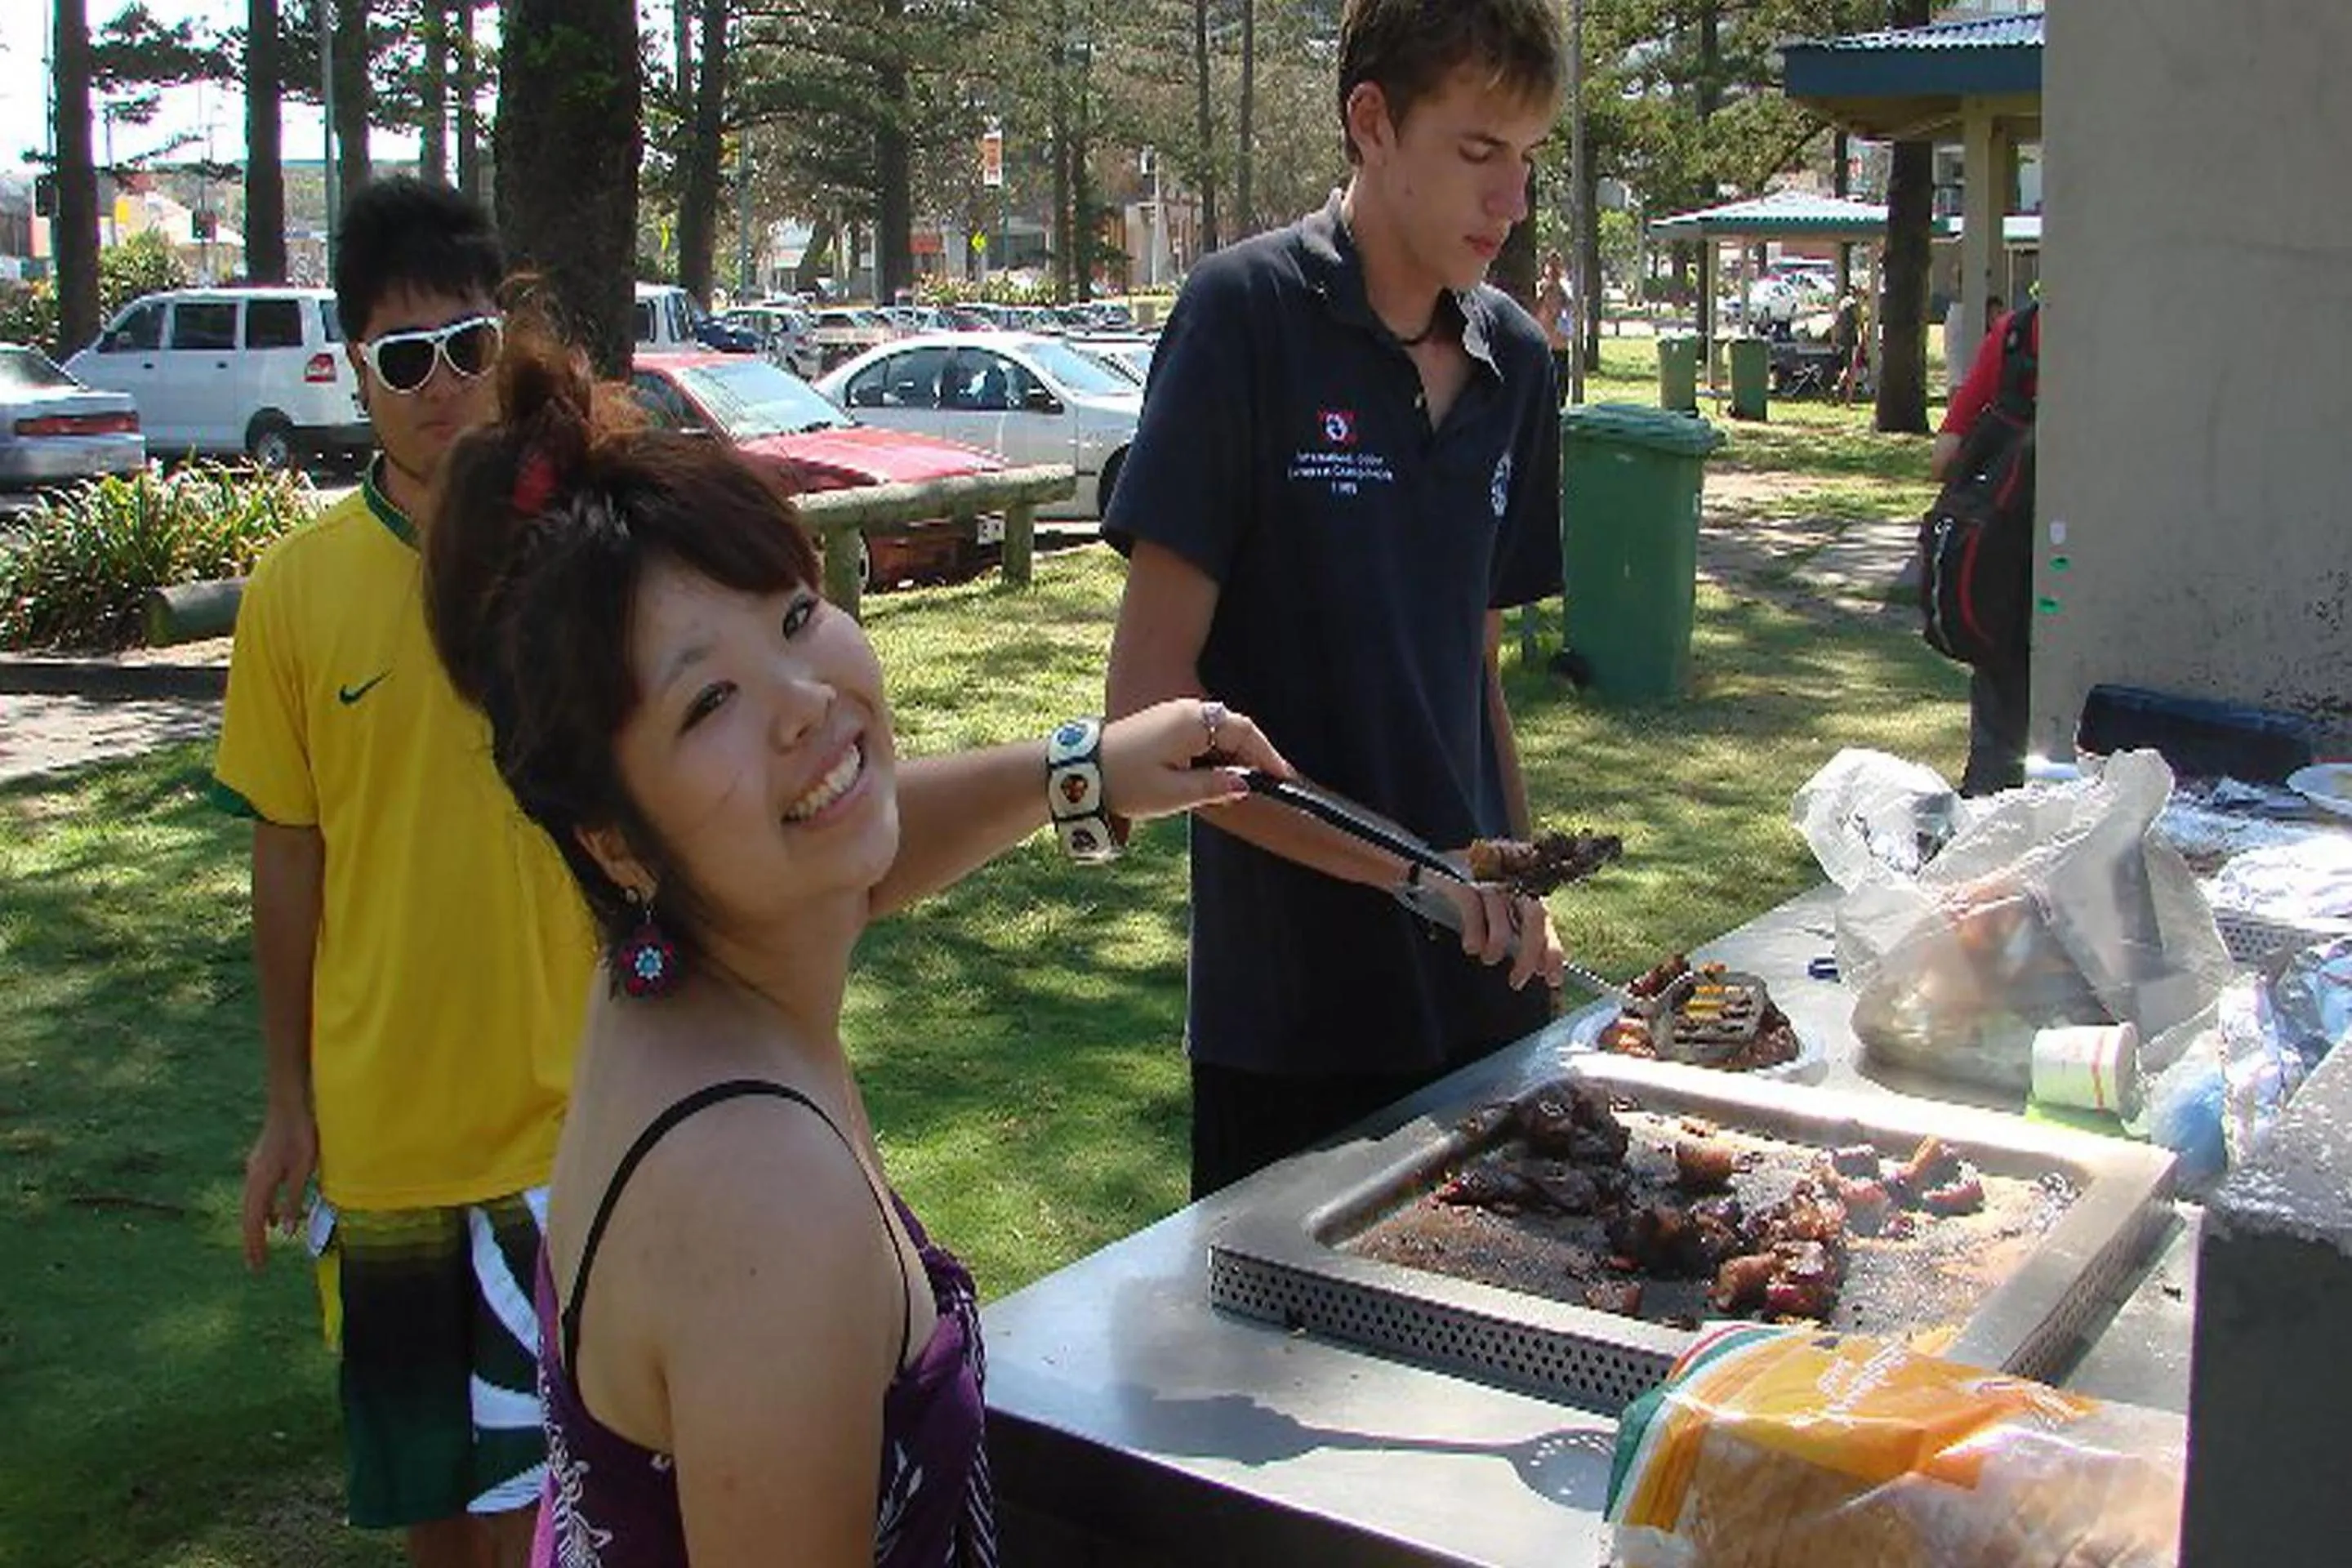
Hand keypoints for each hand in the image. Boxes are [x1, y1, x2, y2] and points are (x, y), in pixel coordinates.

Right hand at [241, 1106, 317, 1271]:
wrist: (289, 1105)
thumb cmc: (301, 1135)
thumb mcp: (303, 1170)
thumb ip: (293, 1200)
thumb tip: (284, 1230)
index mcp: (260, 1182)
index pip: (254, 1222)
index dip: (255, 1245)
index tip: (257, 1265)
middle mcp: (252, 1178)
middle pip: (248, 1217)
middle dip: (252, 1242)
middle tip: (256, 1265)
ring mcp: (254, 1170)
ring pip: (251, 1206)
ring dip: (256, 1228)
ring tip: (261, 1247)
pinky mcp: (261, 1164)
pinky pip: (258, 1195)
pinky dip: (262, 1211)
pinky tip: (271, 1218)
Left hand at [1100, 697, 1291, 823]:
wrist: (1079, 770)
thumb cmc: (1125, 782)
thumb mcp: (1173, 794)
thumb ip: (1214, 787)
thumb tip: (1244, 785)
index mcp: (1193, 723)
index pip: (1245, 733)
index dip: (1268, 756)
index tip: (1283, 779)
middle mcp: (1186, 711)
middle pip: (1235, 728)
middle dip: (1254, 755)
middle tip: (1268, 783)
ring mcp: (1173, 713)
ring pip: (1218, 730)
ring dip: (1234, 753)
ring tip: (1243, 783)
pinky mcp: (1163, 723)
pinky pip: (1202, 732)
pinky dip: (1216, 750)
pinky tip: (1215, 773)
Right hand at [1431, 867, 1567, 992]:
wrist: (1431, 863)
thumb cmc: (1468, 888)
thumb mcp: (1498, 906)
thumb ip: (1517, 928)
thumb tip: (1536, 965)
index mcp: (1523, 887)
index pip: (1546, 920)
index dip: (1552, 950)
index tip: (1552, 978)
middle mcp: (1510, 880)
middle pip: (1535, 916)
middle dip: (1529, 954)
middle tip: (1516, 981)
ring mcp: (1486, 877)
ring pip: (1503, 916)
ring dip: (1497, 946)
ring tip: (1488, 959)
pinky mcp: (1461, 877)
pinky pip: (1472, 906)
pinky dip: (1474, 932)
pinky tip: (1471, 947)